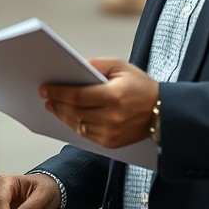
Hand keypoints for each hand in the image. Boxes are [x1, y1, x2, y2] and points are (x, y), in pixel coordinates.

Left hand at [41, 58, 158, 148]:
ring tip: (53, 106)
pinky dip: (75, 124)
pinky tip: (68, 116)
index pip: (77, 95)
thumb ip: (96, 65)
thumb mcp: (120, 66)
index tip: (44, 88)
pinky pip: (86, 134)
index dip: (58, 92)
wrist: (164, 111)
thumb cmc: (141, 85)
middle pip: (74, 111)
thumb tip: (73, 68)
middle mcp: (112, 117)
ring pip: (77, 125)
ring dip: (63, 115)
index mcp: (114, 96)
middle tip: (45, 97)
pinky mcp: (112, 143)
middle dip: (57, 103)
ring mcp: (111, 133)